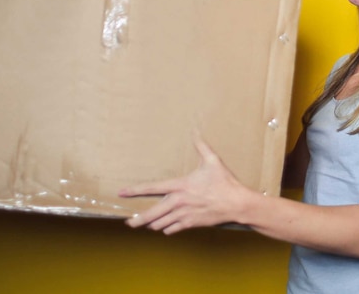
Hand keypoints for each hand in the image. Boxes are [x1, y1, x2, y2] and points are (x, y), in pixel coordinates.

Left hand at [119, 137, 250, 233]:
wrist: (236, 204)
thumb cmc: (224, 182)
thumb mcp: (212, 161)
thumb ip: (201, 146)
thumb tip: (195, 130)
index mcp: (180, 186)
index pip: (152, 188)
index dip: (135, 190)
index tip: (122, 192)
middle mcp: (178, 202)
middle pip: (151, 214)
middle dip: (138, 220)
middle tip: (129, 223)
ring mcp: (184, 215)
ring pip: (160, 224)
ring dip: (153, 224)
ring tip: (147, 224)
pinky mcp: (190, 224)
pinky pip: (172, 229)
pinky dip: (167, 228)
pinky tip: (166, 227)